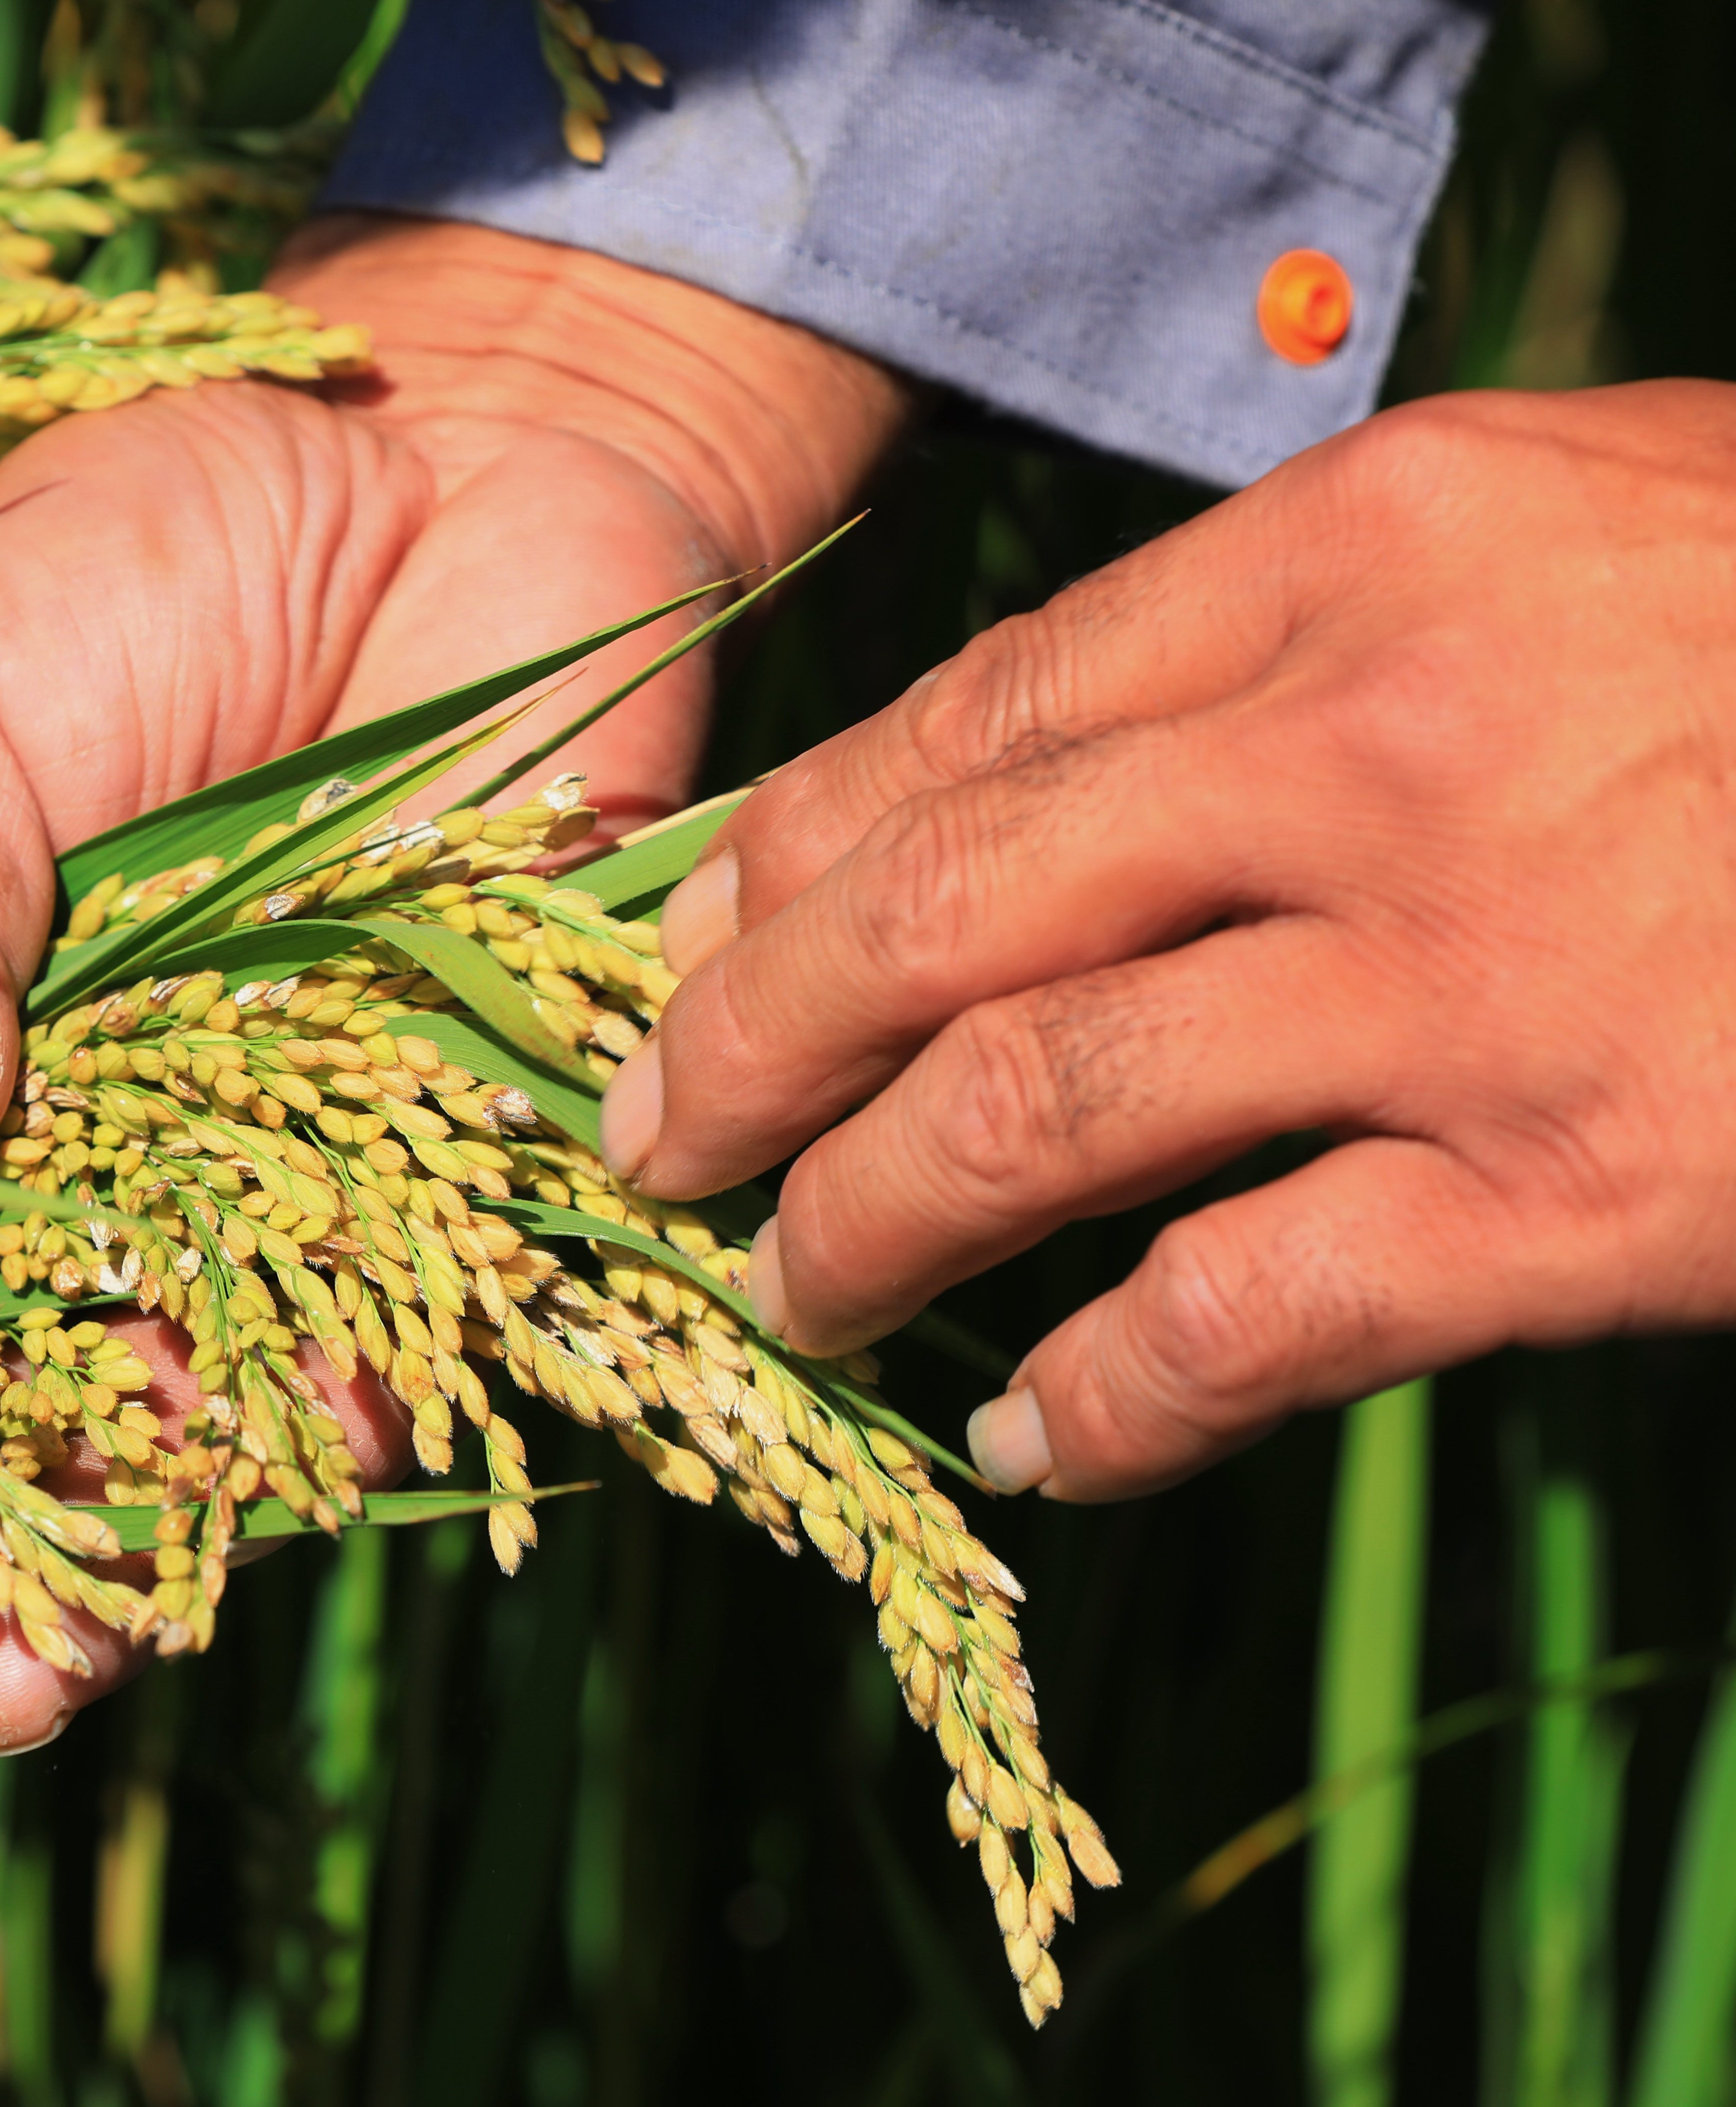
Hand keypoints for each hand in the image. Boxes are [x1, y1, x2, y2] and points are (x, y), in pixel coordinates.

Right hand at [0, 222, 910, 1840]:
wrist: (457, 471)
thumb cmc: (150, 545)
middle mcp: (42, 1177)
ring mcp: (226, 1195)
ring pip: (149, 1457)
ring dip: (97, 1581)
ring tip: (37, 1670)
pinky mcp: (415, 1179)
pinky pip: (368, 1356)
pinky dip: (322, 1430)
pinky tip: (286, 1467)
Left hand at [607, 382, 1735, 1500]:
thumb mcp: (1594, 531)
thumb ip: (1342, 625)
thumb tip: (1076, 770)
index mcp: (1382, 551)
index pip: (980, 717)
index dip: (794, 855)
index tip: (686, 951)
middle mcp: (1391, 748)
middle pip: (942, 914)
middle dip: (746, 1048)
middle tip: (643, 1147)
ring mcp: (1482, 979)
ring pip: (1038, 1118)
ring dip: (867, 1227)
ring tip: (788, 1301)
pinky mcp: (1591, 1190)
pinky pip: (1243, 1316)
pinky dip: (1100, 1400)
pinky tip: (1025, 1444)